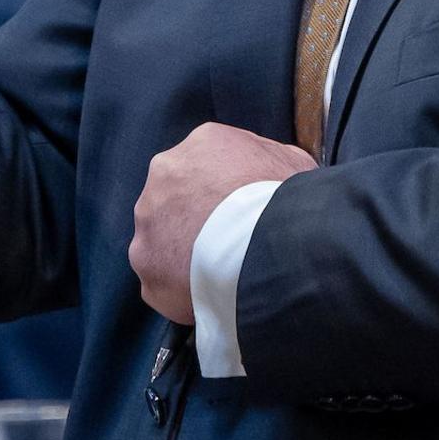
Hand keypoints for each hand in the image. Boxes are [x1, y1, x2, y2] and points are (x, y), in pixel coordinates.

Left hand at [128, 124, 315, 323]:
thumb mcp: (294, 165)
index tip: (237, 216)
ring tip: (216, 274)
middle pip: (176, 200)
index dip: (222, 195)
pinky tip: (205, 295)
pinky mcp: (144, 260)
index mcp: (203, 145)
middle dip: (195, 220)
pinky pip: (159, 277)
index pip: (206, 168)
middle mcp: (165, 173)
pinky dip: (177, 288)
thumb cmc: (285, 200)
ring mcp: (148, 217)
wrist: (270, 242)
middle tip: (225, 245)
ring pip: (161, 238)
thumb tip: (271, 174)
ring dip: (182, 253)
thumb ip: (273, 164)